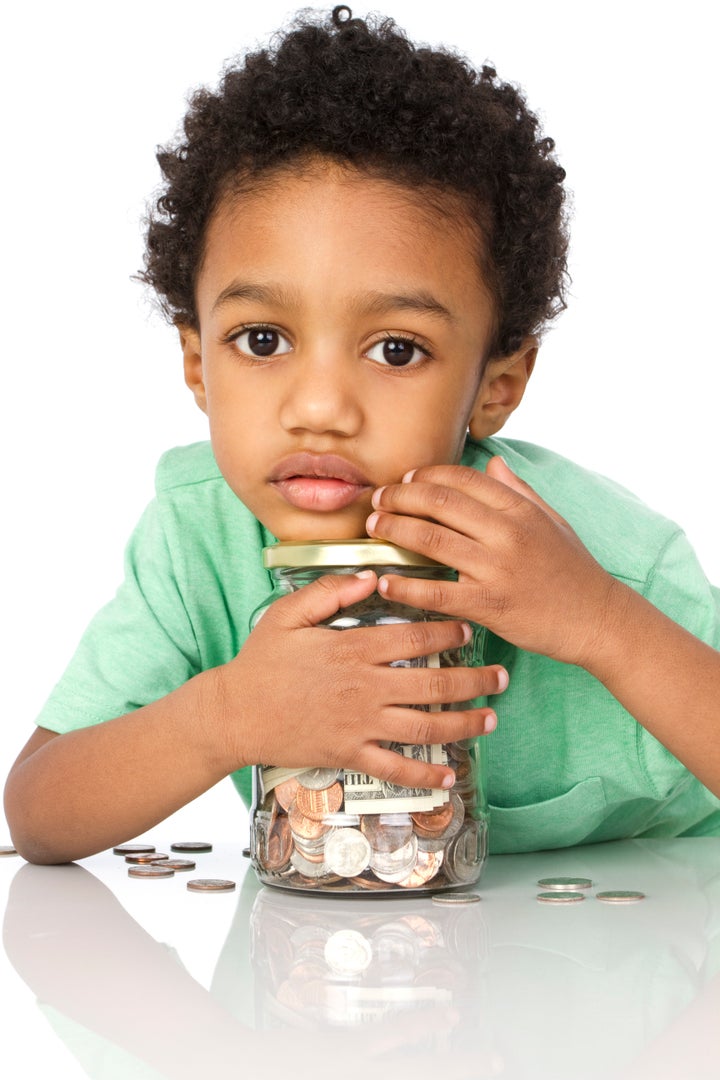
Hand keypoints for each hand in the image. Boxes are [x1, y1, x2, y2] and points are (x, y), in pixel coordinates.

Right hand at [217, 570, 506, 788]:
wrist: (234, 713)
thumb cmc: (260, 661)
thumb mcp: (287, 614)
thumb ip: (330, 592)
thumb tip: (370, 575)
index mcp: (352, 648)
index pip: (413, 637)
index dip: (447, 633)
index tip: (469, 628)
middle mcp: (364, 687)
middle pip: (432, 684)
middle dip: (474, 680)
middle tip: (501, 676)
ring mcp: (359, 724)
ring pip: (424, 727)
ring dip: (464, 725)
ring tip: (491, 720)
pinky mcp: (349, 754)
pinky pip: (394, 768)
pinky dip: (424, 776)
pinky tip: (448, 779)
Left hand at [366, 455, 620, 666]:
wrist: (599, 620)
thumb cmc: (574, 570)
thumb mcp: (553, 521)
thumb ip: (520, 491)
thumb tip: (493, 463)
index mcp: (520, 509)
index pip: (462, 478)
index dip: (426, 475)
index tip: (406, 480)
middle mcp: (507, 533)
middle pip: (439, 502)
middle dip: (400, 496)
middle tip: (378, 499)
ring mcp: (497, 569)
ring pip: (432, 539)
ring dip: (395, 530)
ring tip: (374, 528)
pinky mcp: (489, 605)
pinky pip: (437, 592)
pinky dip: (405, 587)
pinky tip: (385, 582)